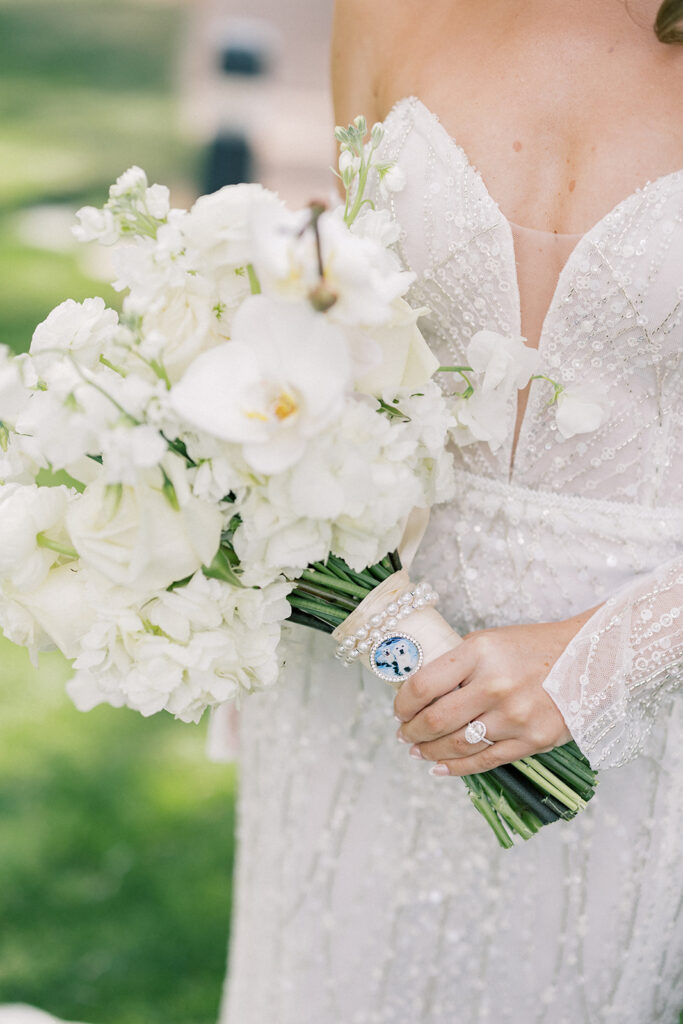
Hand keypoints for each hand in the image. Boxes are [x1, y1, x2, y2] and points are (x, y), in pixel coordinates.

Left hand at [393, 609, 596, 776]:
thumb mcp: (489, 641)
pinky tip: (440, 767)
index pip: (423, 684)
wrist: (591, 657)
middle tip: (404, 734)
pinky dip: (457, 768)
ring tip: (419, 750)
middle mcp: (495, 684)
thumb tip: (418, 692)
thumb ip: (456, 664)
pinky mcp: (532, 740)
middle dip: (411, 732)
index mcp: (479, 652)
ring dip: (430, 751)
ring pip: (457, 745)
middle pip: (435, 720)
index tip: (398, 709)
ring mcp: (514, 716)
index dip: (402, 703)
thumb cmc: (534, 647)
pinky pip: (484, 761)